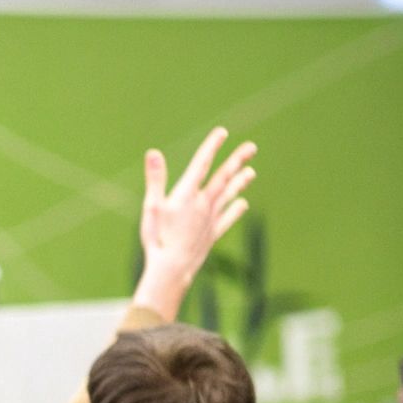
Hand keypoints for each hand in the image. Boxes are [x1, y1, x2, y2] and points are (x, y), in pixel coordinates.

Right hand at [131, 127, 255, 320]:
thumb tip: (153, 152)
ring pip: (229, 196)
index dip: (212, 147)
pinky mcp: (212, 234)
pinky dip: (235, 210)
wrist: (172, 269)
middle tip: (251, 147)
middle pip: (223, 177)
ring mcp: (211, 220)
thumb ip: (155, 179)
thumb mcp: (151, 207)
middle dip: (236, 160)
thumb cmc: (157, 239)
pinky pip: (227, 219)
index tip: (222, 132)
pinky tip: (243, 204)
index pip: (202, 164)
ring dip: (240, 182)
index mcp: (187, 195)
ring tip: (251, 171)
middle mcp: (203, 204)